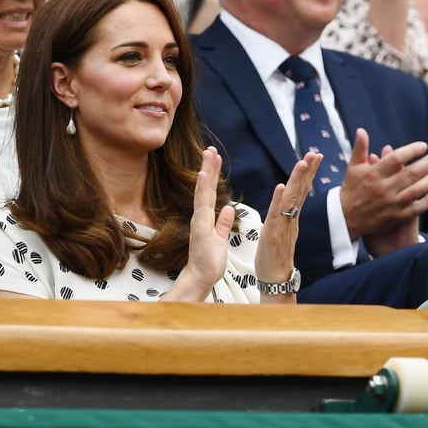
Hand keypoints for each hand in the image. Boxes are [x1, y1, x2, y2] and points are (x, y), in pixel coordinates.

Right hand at [179, 147, 234, 295]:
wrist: (201, 278)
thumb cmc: (210, 262)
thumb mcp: (221, 238)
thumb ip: (223, 223)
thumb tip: (229, 208)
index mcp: (207, 218)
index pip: (211, 192)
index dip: (213, 175)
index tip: (216, 158)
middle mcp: (201, 216)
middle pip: (205, 187)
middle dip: (208, 167)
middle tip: (210, 148)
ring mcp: (199, 220)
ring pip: (202, 191)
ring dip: (205, 172)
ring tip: (208, 154)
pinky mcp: (200, 226)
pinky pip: (201, 204)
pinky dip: (202, 188)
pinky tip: (204, 174)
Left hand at [255, 151, 321, 285]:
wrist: (275, 278)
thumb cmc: (275, 256)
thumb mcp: (280, 230)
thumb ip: (284, 214)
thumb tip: (286, 199)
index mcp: (291, 216)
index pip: (301, 190)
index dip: (307, 173)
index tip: (314, 156)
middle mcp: (290, 219)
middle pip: (300, 190)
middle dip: (308, 171)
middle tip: (316, 153)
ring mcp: (283, 226)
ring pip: (291, 198)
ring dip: (297, 180)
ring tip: (303, 162)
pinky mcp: (273, 234)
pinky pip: (276, 214)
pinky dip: (279, 200)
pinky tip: (281, 187)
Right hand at [339, 128, 427, 239]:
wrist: (345, 219)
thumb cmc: (351, 189)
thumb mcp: (353, 168)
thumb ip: (360, 148)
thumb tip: (362, 130)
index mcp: (373, 174)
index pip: (396, 159)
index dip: (411, 151)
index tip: (424, 145)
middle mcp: (383, 188)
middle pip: (411, 173)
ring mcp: (391, 204)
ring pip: (416, 190)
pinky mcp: (396, 217)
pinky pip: (416, 208)